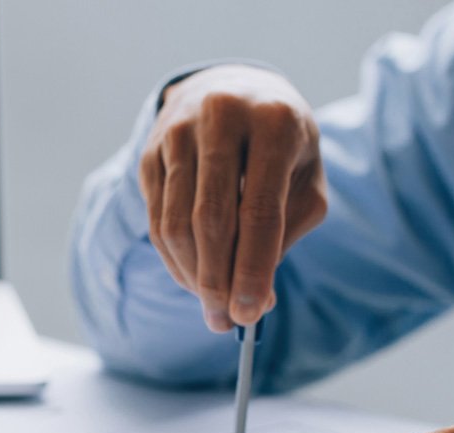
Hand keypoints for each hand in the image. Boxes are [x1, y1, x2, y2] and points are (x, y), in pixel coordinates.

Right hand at [140, 64, 325, 331]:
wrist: (234, 88)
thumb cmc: (280, 144)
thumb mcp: (303, 178)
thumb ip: (286, 233)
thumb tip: (258, 299)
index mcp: (274, 121)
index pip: (259, 211)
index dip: (253, 269)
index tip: (250, 315)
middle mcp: (221, 118)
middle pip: (210, 221)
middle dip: (217, 282)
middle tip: (224, 323)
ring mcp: (177, 132)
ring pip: (175, 225)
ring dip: (192, 277)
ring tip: (212, 306)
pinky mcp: (150, 151)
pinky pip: (156, 220)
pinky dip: (174, 260)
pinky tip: (193, 278)